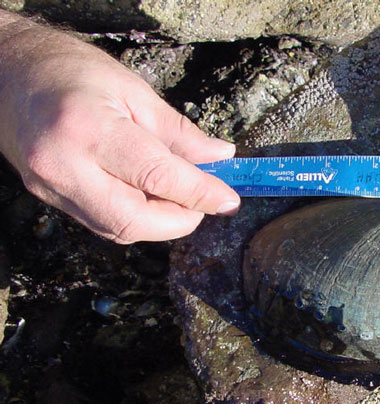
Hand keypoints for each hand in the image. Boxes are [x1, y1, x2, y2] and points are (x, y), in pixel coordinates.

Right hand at [0, 12, 239, 242]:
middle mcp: (66, 166)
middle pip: (135, 221)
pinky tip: (149, 196)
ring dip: (159, 221)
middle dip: (180, 219)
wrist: (5, 72)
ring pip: (119, 229)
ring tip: (178, 195)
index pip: (157, 177)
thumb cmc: (67, 70)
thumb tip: (220, 157)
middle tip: (203, 200)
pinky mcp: (49, 198)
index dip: (200, 193)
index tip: (228, 199)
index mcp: (90, 130)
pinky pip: (102, 223)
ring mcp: (52, 187)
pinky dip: (135, 217)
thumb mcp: (132, 90)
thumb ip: (178, 131)